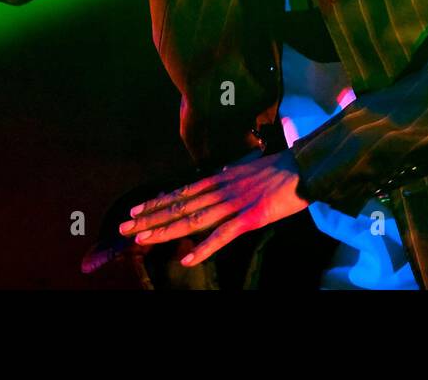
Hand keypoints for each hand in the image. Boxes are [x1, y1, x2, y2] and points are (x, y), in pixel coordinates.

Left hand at [116, 150, 309, 266]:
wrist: (304, 167)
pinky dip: (204, 248)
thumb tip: (218, 174)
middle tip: (124, 227)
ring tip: (141, 239)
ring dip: (165, 230)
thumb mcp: (247, 167)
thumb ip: (230, 175)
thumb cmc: (279, 169)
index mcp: (220, 179)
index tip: (135, 210)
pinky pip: (222, 235)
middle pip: (179, 206)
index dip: (156, 202)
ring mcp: (233, 204)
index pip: (181, 192)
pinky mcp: (249, 218)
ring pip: (193, 219)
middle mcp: (220, 190)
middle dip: (150, 218)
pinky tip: (187, 259)